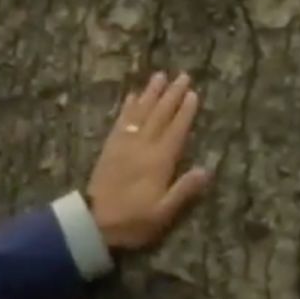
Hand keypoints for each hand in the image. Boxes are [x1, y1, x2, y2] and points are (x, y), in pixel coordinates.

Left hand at [86, 71, 209, 250]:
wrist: (92, 223)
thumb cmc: (132, 221)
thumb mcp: (163, 213)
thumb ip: (184, 190)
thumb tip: (207, 169)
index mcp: (158, 162)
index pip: (176, 130)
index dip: (185, 112)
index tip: (193, 93)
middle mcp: (141, 148)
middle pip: (159, 115)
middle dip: (171, 95)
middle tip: (182, 75)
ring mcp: (123, 146)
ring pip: (139, 114)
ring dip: (149, 94)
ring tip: (158, 76)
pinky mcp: (108, 150)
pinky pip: (120, 123)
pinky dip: (127, 108)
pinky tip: (131, 97)